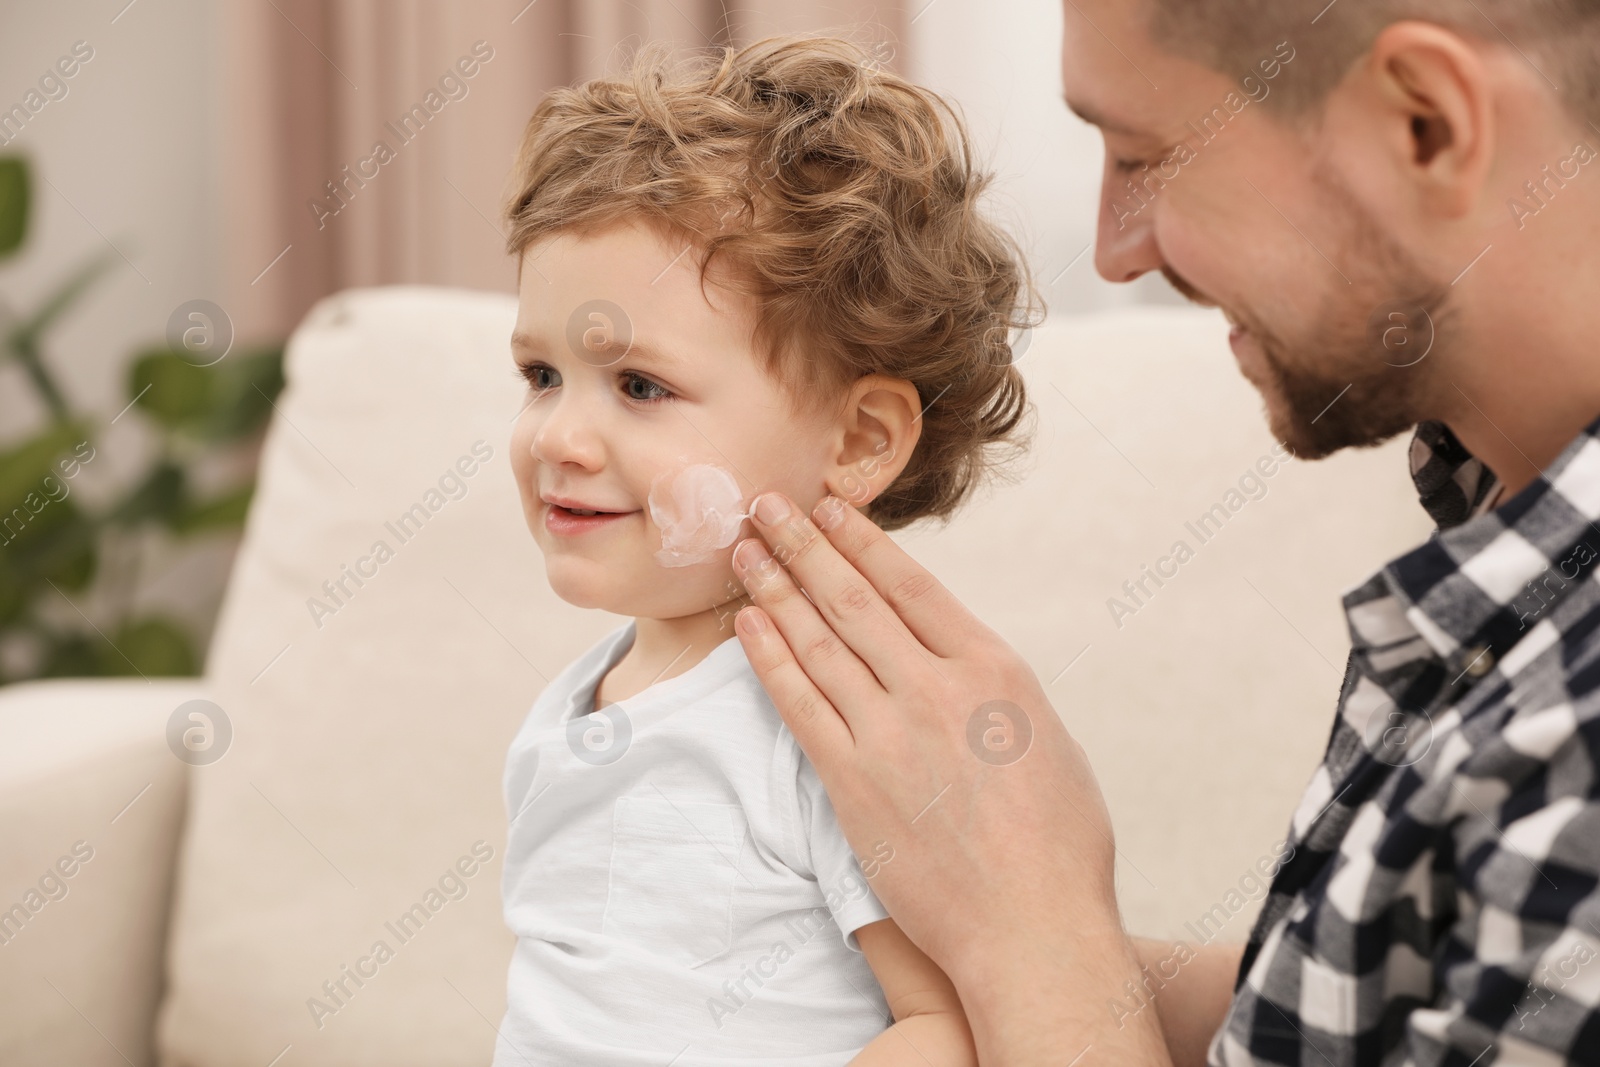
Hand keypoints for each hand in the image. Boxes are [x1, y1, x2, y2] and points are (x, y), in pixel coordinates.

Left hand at [731, 493, 1168, 1063]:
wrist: (1031, 927)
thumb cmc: (1058, 845)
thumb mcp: (1049, 740)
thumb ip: (996, 691)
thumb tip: (960, 661)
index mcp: (994, 671)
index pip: (913, 586)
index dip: (863, 542)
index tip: (829, 508)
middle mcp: (937, 690)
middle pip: (854, 600)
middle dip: (805, 545)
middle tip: (766, 503)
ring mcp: (890, 735)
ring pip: (819, 643)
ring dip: (776, 589)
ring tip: (745, 550)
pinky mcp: (852, 783)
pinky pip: (800, 705)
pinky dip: (770, 659)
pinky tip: (748, 626)